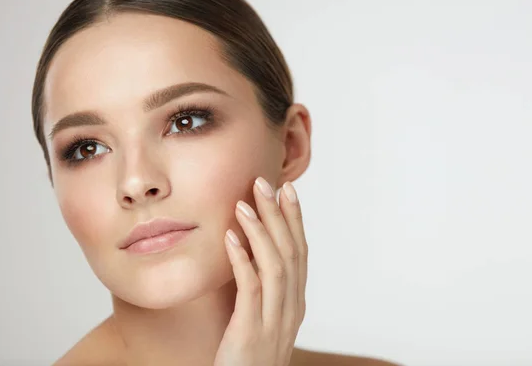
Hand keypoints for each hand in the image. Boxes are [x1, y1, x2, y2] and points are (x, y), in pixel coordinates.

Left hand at [214, 177, 307, 365]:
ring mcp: (274, 320)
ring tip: (245, 202)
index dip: (295, 220)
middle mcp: (291, 308)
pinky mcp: (251, 331)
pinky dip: (242, 258)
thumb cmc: (248, 356)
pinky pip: (250, 288)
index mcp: (295, 302)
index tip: (287, 190)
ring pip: (275, 265)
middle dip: (280, 214)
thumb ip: (264, 289)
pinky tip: (231, 237)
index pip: (300, 252)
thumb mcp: (263, 318)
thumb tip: (253, 252)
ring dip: (261, 230)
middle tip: (267, 183)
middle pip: (291, 251)